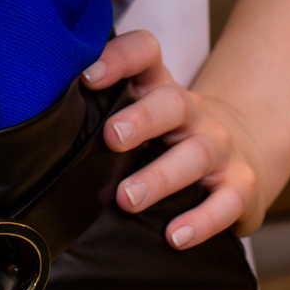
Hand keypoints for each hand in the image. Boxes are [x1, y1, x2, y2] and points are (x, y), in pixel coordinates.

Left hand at [78, 0, 289, 256]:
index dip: (119, 58)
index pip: (145, 53)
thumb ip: (102, 113)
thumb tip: (48, 128)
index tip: (87, 77)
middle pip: (171, 103)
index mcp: (159, 87)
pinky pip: (226, 201)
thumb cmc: (168, 136)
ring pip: (196, 154)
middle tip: (110, 137)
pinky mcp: (241, 186)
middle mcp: (192, 112)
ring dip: (160, 177)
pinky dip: (202, 220)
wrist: (239, 154)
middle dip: (140, 119)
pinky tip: (175, 236)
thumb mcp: (140, 115)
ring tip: (127, 199)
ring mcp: (220, 147)